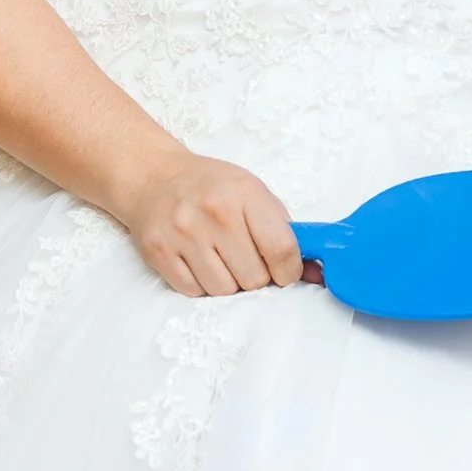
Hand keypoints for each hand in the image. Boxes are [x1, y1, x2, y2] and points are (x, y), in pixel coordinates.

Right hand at [118, 151, 302, 298]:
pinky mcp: (159, 252)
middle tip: (245, 258)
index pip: (281, 249)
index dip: (289, 271)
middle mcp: (213, 212)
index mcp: (244, 193)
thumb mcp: (253, 194)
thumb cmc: (211, 187)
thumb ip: (286, 233)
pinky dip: (201, 285)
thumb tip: (318, 275)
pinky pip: (194, 293)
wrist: (154, 177)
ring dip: (228, 283)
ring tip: (219, 258)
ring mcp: (182, 233)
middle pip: (254, 278)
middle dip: (256, 277)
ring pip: (224, 291)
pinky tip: (197, 260)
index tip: (284, 271)